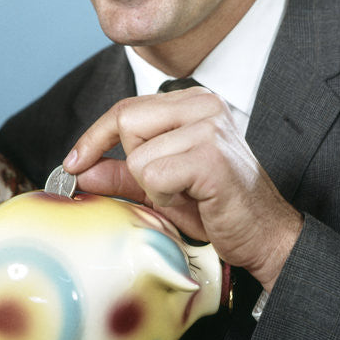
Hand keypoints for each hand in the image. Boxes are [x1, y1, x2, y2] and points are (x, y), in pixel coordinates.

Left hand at [64, 88, 301, 290]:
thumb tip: (79, 167)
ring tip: (187, 193)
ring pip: (138, 154)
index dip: (95, 136)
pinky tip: (195, 199)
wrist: (265, 236)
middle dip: (133, 162)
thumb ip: (121, 172)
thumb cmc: (216, 208)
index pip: (126, 108)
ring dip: (154, 186)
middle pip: (127, 121)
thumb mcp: (159, 186)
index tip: (74, 162)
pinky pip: (154, 174)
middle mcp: (203, 104)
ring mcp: (209, 127)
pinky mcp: (211, 155)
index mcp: (193, 102)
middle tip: (166, 185)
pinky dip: (165, 196)